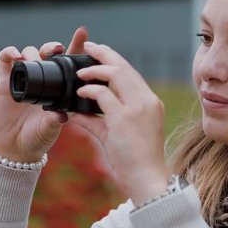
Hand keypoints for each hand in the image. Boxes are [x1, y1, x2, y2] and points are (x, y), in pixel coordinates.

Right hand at [0, 27, 87, 162]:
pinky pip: (5, 59)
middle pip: (47, 53)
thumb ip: (55, 120)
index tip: (82, 33)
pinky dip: (10, 52)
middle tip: (55, 49)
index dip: (76, 46)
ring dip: (32, 51)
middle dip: (51, 46)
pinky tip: (15, 55)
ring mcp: (23, 77)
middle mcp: (42, 78)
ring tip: (34, 58)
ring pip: (28, 52)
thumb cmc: (39, 137)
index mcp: (59, 86)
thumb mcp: (50, 128)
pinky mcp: (4, 80)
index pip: (69, 61)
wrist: (16, 147)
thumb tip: (61, 115)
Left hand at [71, 42, 169, 204]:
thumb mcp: (118, 136)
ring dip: (95, 69)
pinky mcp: (124, 118)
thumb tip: (75, 114)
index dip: (115, 61)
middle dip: (105, 54)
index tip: (101, 54)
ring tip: (80, 70)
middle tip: (89, 47)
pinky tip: (79, 93)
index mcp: (151, 103)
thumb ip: (98, 121)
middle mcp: (147, 101)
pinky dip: (88, 91)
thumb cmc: (136, 162)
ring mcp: (138, 108)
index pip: (132, 74)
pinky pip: (103, 95)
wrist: (148, 180)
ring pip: (116, 74)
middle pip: (125, 67)